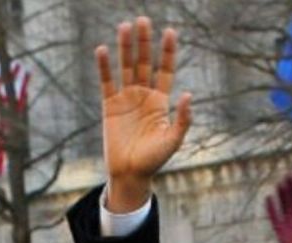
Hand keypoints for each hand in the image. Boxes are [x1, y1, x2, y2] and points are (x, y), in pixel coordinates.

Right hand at [95, 17, 191, 212]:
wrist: (131, 173)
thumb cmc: (155, 159)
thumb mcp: (173, 140)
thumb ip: (182, 119)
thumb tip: (188, 95)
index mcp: (161, 101)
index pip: (165, 70)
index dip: (167, 52)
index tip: (170, 32)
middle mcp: (143, 95)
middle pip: (144, 63)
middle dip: (145, 43)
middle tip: (144, 20)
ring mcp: (126, 99)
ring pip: (125, 67)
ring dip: (125, 48)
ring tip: (125, 26)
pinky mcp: (109, 106)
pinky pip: (106, 82)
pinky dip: (104, 67)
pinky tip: (103, 49)